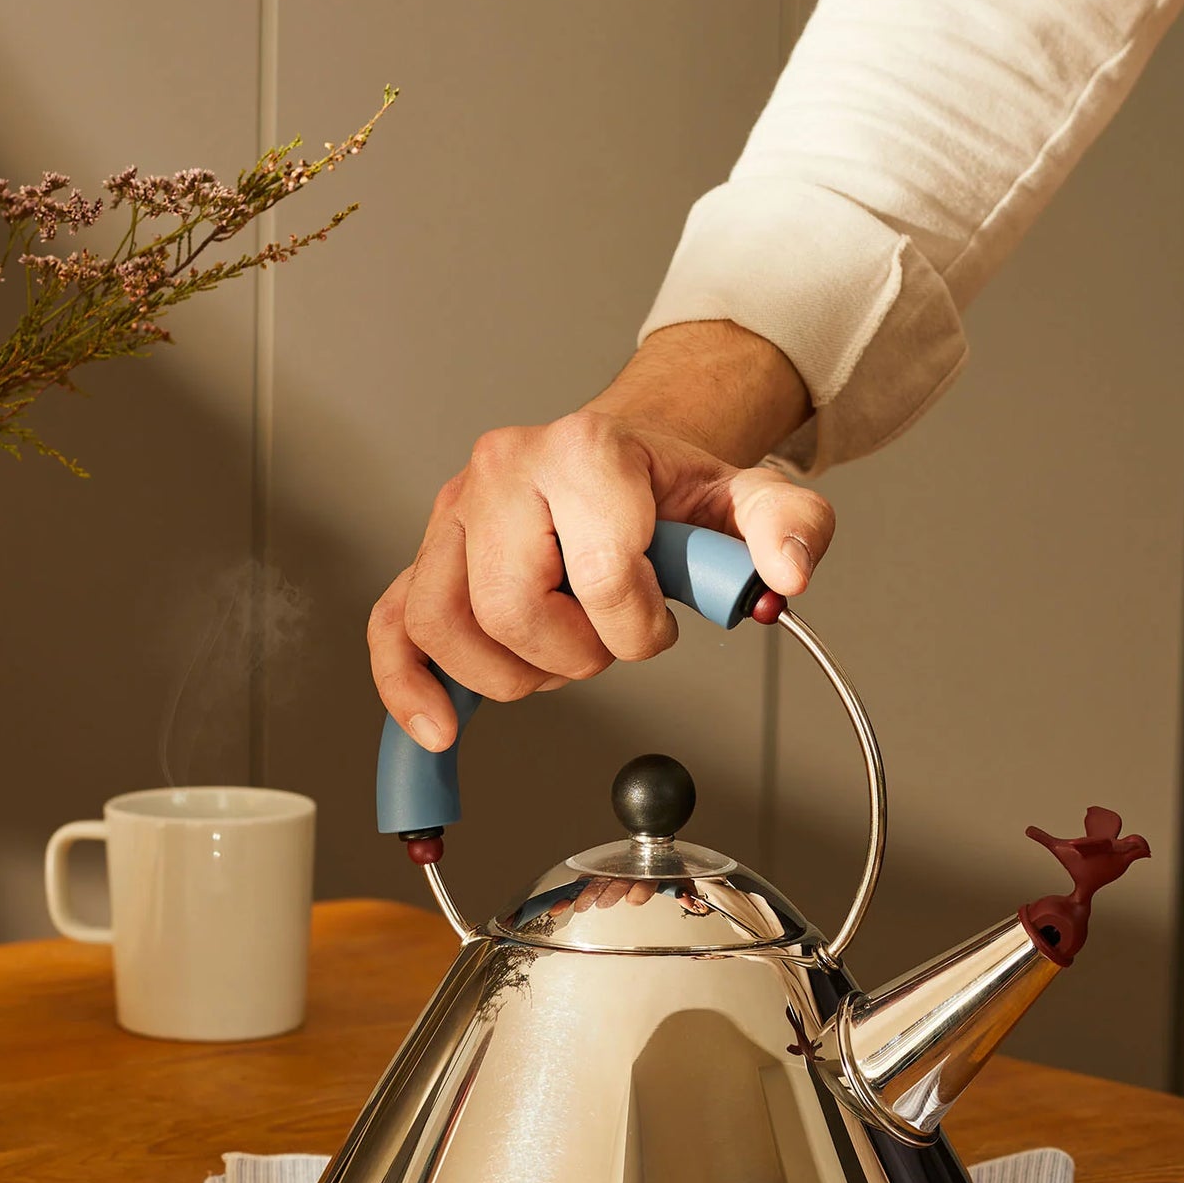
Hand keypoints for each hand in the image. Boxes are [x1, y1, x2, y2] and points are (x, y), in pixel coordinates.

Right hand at [368, 322, 829, 750]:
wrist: (625, 460)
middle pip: (510, 609)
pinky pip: (393, 626)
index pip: (599, 574)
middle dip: (570, 655)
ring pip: (442, 625)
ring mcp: (455, 513)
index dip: (636, 627)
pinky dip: (407, 686)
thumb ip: (790, 527)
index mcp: (584, 450)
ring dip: (507, 674)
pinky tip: (436, 732)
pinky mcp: (428, 555)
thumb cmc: (673, 488)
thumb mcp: (751, 497)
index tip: (657, 621)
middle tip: (604, 643)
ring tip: (556, 655)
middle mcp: (504, 472)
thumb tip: (785, 576)